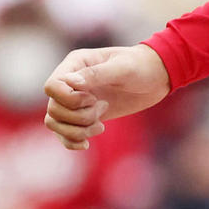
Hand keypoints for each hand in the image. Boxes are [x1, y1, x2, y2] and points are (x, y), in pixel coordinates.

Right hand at [43, 44, 170, 149]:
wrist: (156, 77)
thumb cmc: (141, 66)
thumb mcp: (122, 68)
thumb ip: (96, 74)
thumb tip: (71, 82)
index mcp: (75, 64)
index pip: (52, 86)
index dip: (68, 99)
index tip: (93, 99)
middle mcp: (71, 82)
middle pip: (53, 108)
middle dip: (78, 116)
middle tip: (103, 108)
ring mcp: (76, 100)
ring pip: (55, 122)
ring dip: (76, 130)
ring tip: (100, 125)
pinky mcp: (83, 115)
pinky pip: (64, 133)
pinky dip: (71, 141)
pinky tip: (86, 144)